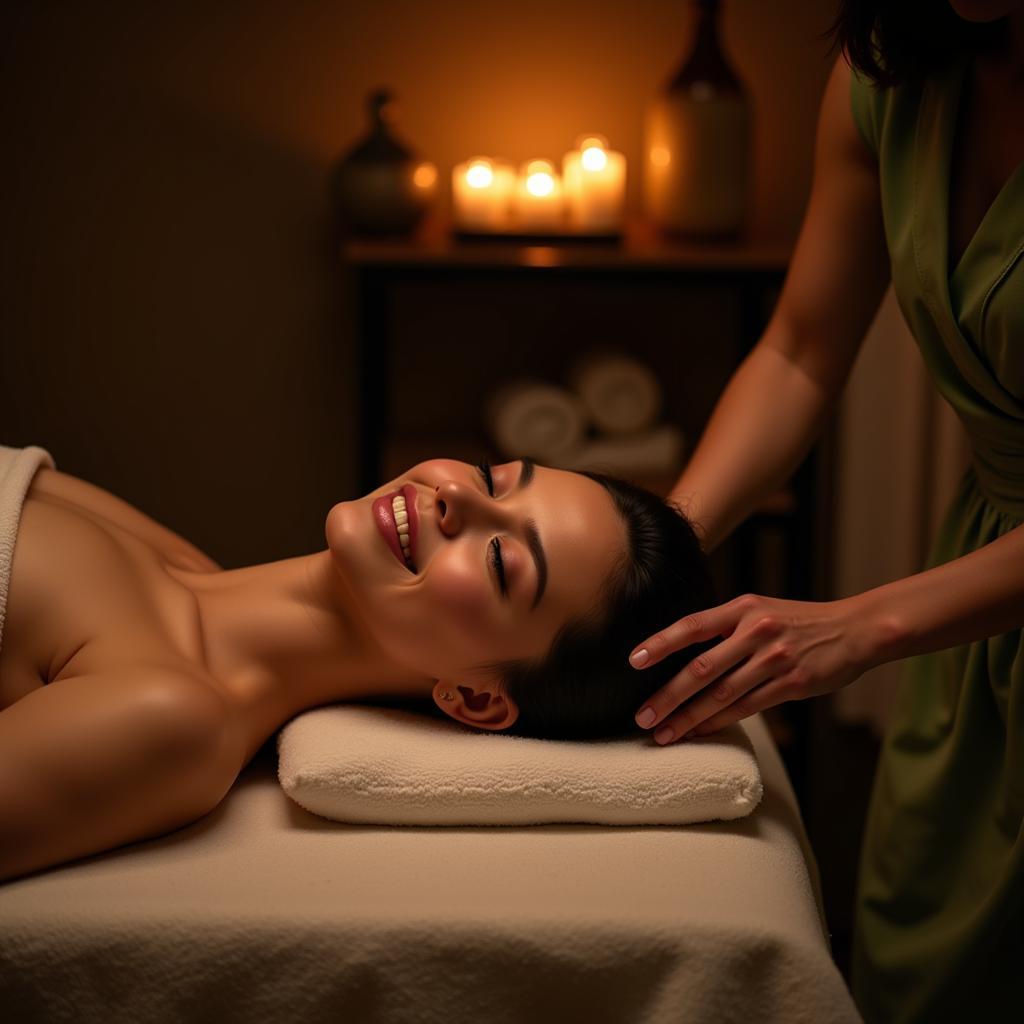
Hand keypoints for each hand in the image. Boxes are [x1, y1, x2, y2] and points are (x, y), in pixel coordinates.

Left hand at [630, 593, 871, 744]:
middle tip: (642, 716)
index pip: (692, 625)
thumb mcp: (760, 610)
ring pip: (721, 694)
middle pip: (701, 668)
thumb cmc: (797, 621)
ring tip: (663, 733)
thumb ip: (725, 627)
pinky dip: (719, 722)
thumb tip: (681, 650)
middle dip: (667, 695)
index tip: (634, 661)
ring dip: (688, 718)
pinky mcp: (791, 684)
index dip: (661, 643)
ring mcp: (774, 659)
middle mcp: (755, 631)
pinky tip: (698, 733)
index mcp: (743, 608)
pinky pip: (747, 708)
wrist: (853, 630)